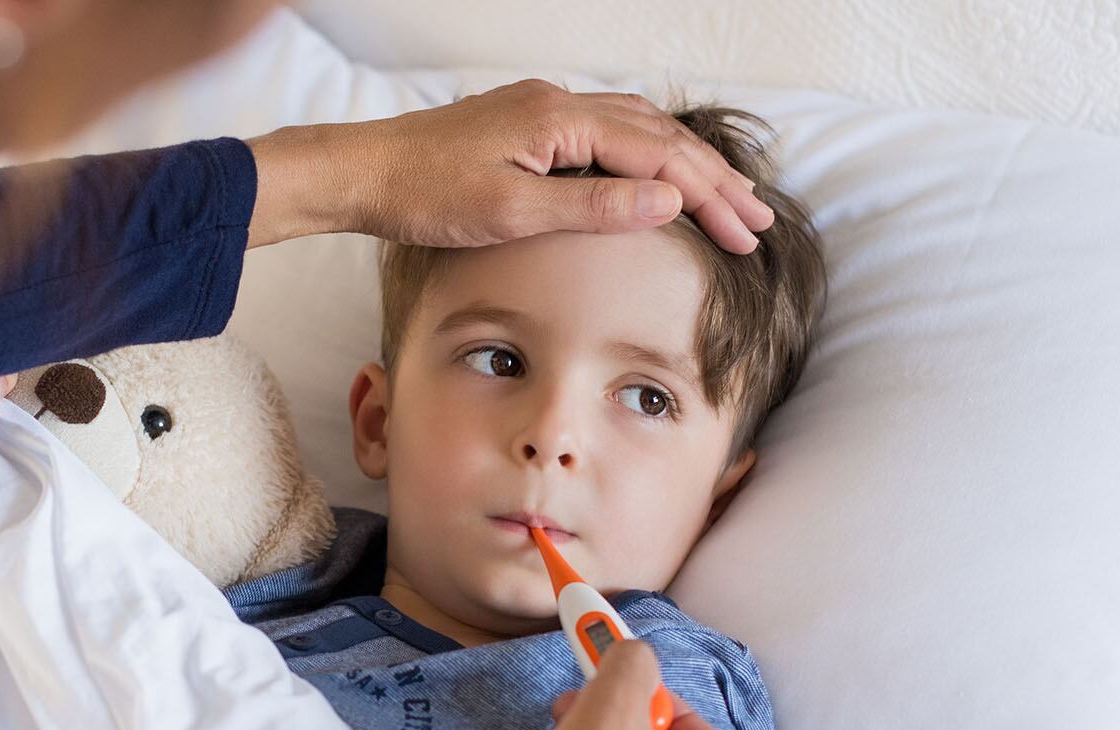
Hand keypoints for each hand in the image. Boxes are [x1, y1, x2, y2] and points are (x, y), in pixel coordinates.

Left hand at [246, 79, 774, 254]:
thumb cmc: (426, 197)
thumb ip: (595, 206)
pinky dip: (646, 153)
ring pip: (637, 128)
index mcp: (562, 121)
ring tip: (725, 199)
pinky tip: (655, 175)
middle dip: (714, 180)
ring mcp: (544, 110)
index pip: (660, 156)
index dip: (710, 196)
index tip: (745, 234)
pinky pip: (607, 131)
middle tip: (757, 223)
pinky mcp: (527, 124)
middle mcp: (560, 104)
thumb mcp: (513, 213)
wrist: (362, 173)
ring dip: (685, 165)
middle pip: (660, 135)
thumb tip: (670, 199)